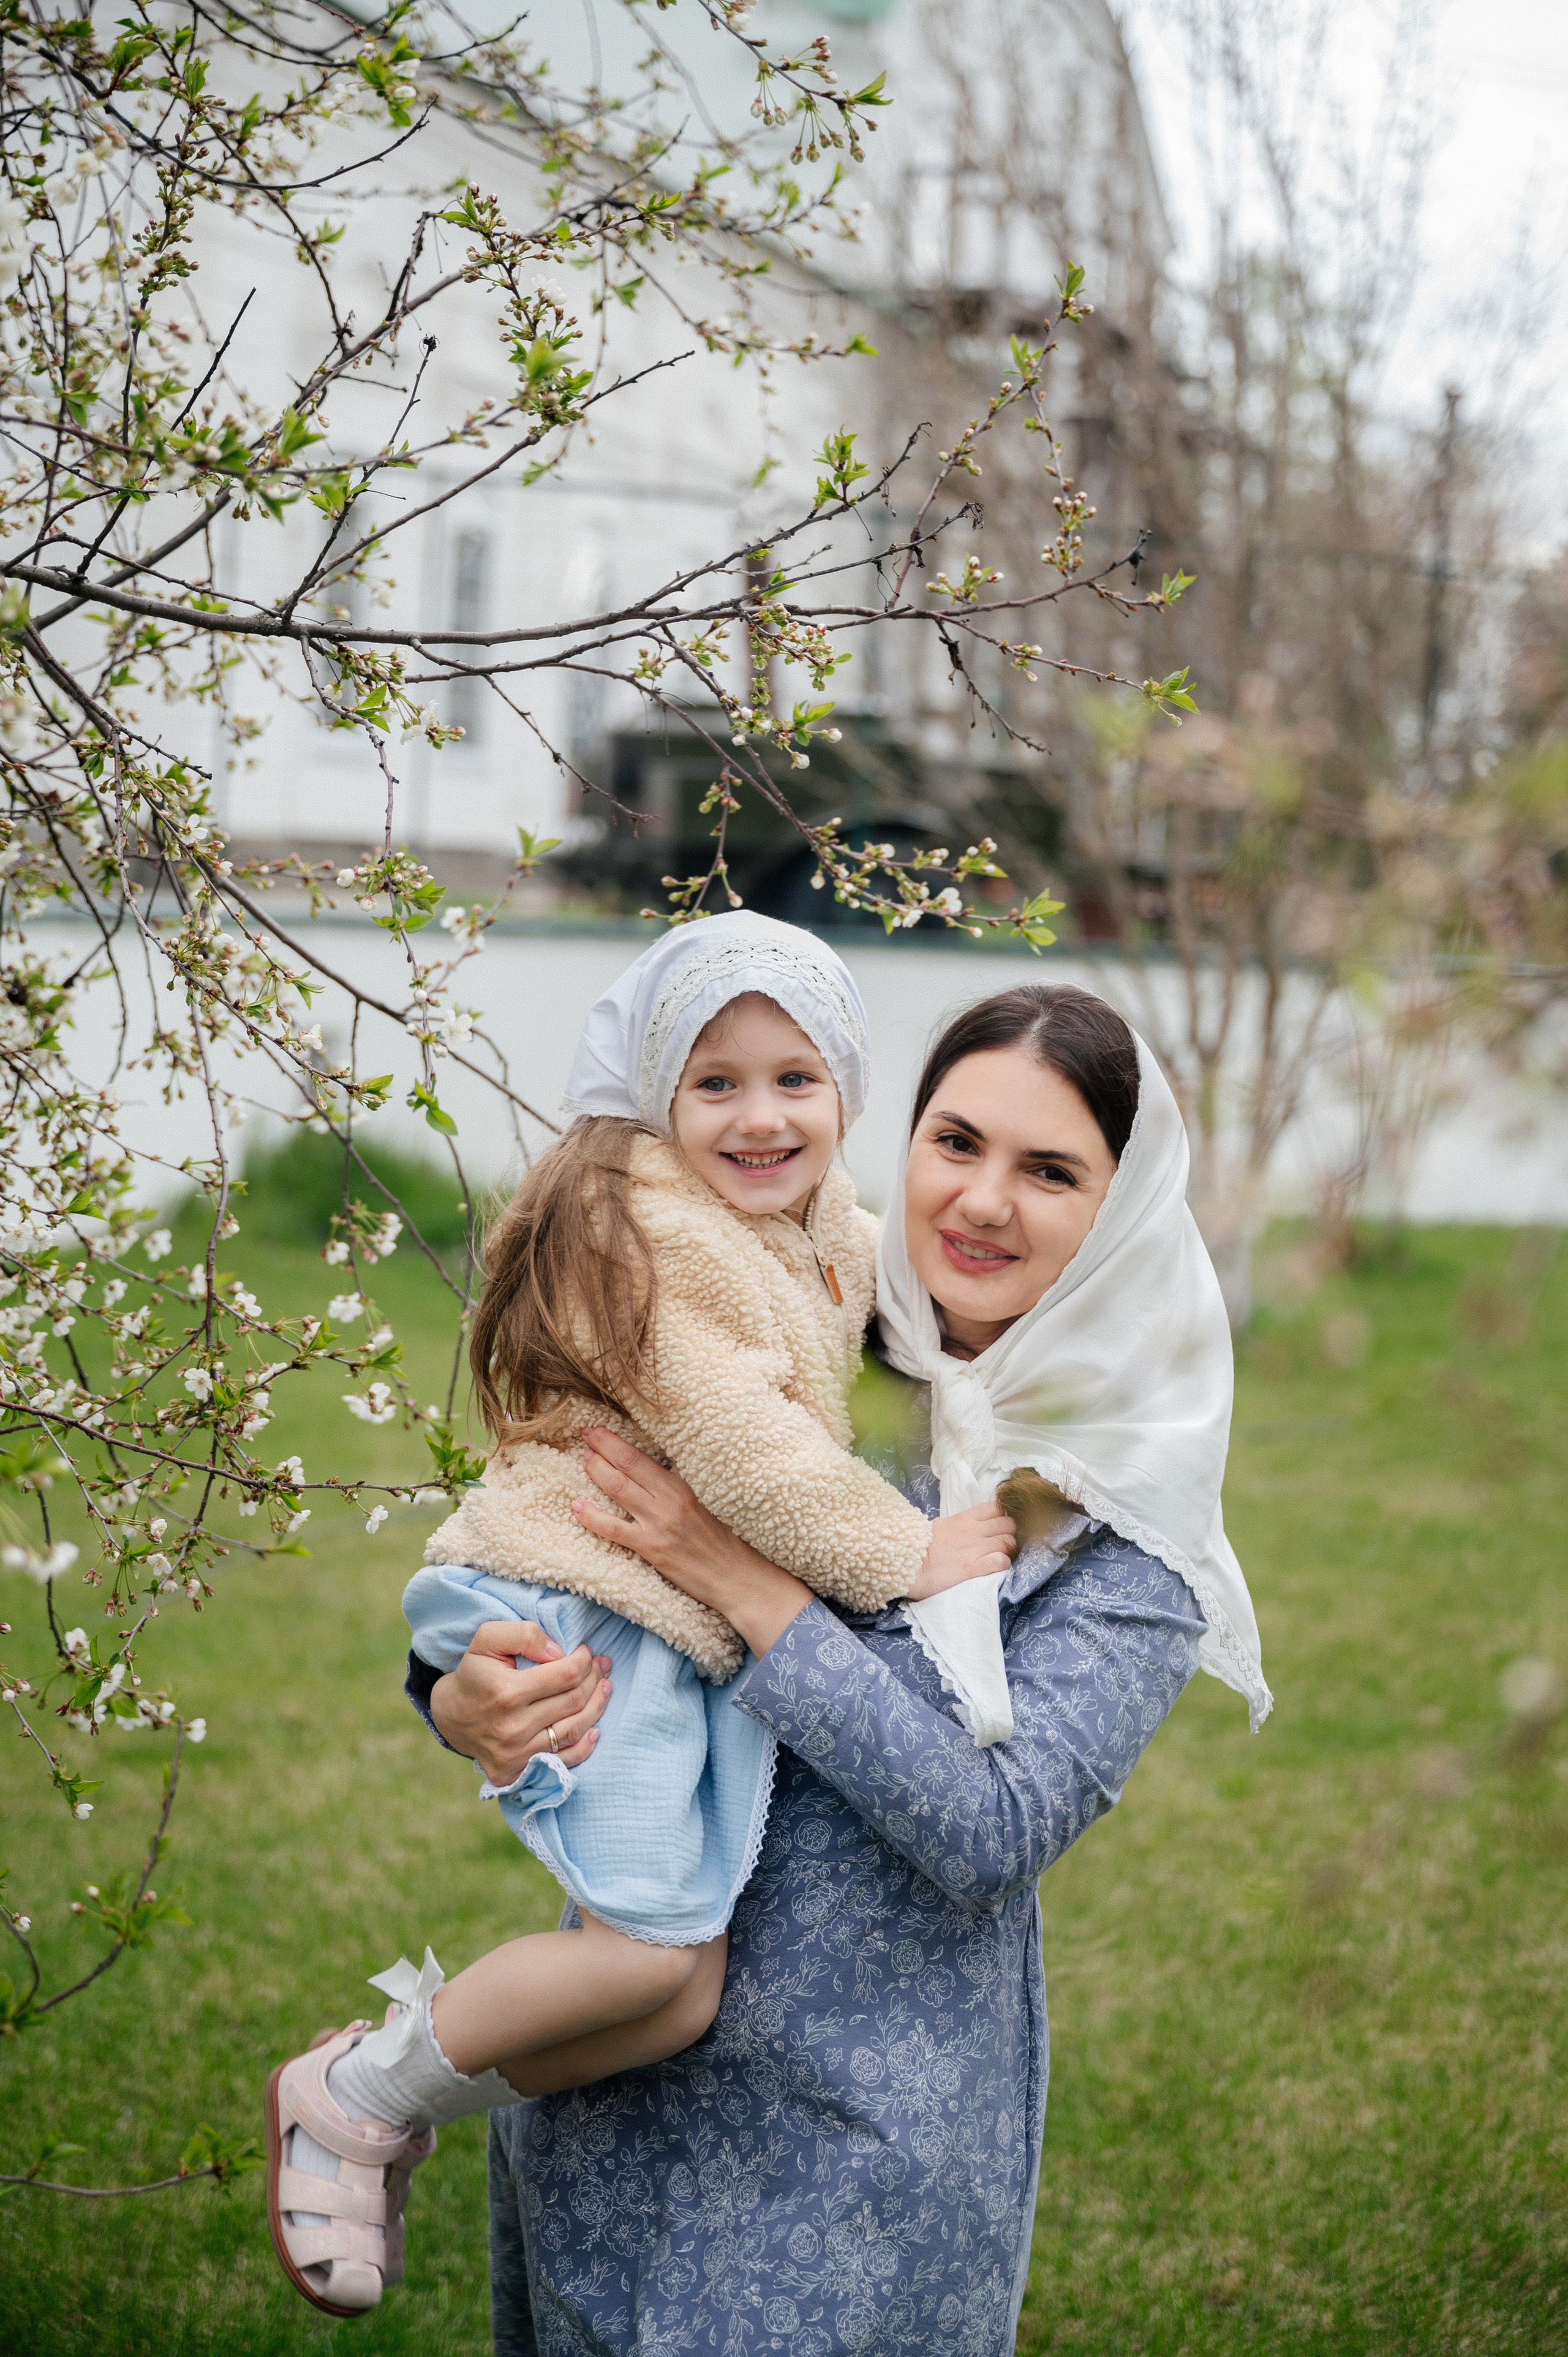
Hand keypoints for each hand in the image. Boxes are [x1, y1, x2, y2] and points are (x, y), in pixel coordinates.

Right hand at [430, 1620, 611, 1786]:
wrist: (449, 1716)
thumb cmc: (474, 1673)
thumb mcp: (487, 1639)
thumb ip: (523, 1634)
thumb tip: (559, 1652)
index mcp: (508, 1692)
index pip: (566, 1675)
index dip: (584, 1660)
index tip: (587, 1651)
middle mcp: (513, 1727)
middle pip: (574, 1701)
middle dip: (595, 1678)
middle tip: (602, 1666)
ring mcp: (515, 1754)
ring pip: (574, 1730)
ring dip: (597, 1707)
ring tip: (605, 1688)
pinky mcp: (516, 1772)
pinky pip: (562, 1761)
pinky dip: (585, 1745)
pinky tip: (595, 1728)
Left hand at [573, 1426, 812, 1659]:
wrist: (733, 1575)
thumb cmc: (719, 1540)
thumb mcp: (702, 1503)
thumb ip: (677, 1484)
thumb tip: (660, 1463)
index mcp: (681, 1486)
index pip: (641, 1456)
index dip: (615, 1441)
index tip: (598, 1429)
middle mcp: (668, 1500)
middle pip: (627, 1465)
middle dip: (601, 1446)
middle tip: (584, 1433)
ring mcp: (658, 1523)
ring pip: (618, 1489)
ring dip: (596, 1471)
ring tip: (582, 1458)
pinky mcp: (651, 1548)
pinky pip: (614, 1529)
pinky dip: (591, 1517)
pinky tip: (576, 1507)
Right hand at [906, 1502, 1017, 1600]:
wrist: (908, 1564)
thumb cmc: (920, 1546)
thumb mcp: (939, 1526)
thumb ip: (958, 1523)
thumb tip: (966, 1523)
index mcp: (964, 1518)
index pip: (997, 1508)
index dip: (1003, 1517)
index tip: (1000, 1527)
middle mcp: (973, 1530)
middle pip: (1008, 1525)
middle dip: (1010, 1534)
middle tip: (1004, 1544)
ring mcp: (975, 1549)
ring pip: (1008, 1542)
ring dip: (1009, 1550)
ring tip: (1001, 1556)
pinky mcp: (973, 1568)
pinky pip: (1000, 1561)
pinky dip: (1004, 1564)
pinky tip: (998, 1566)